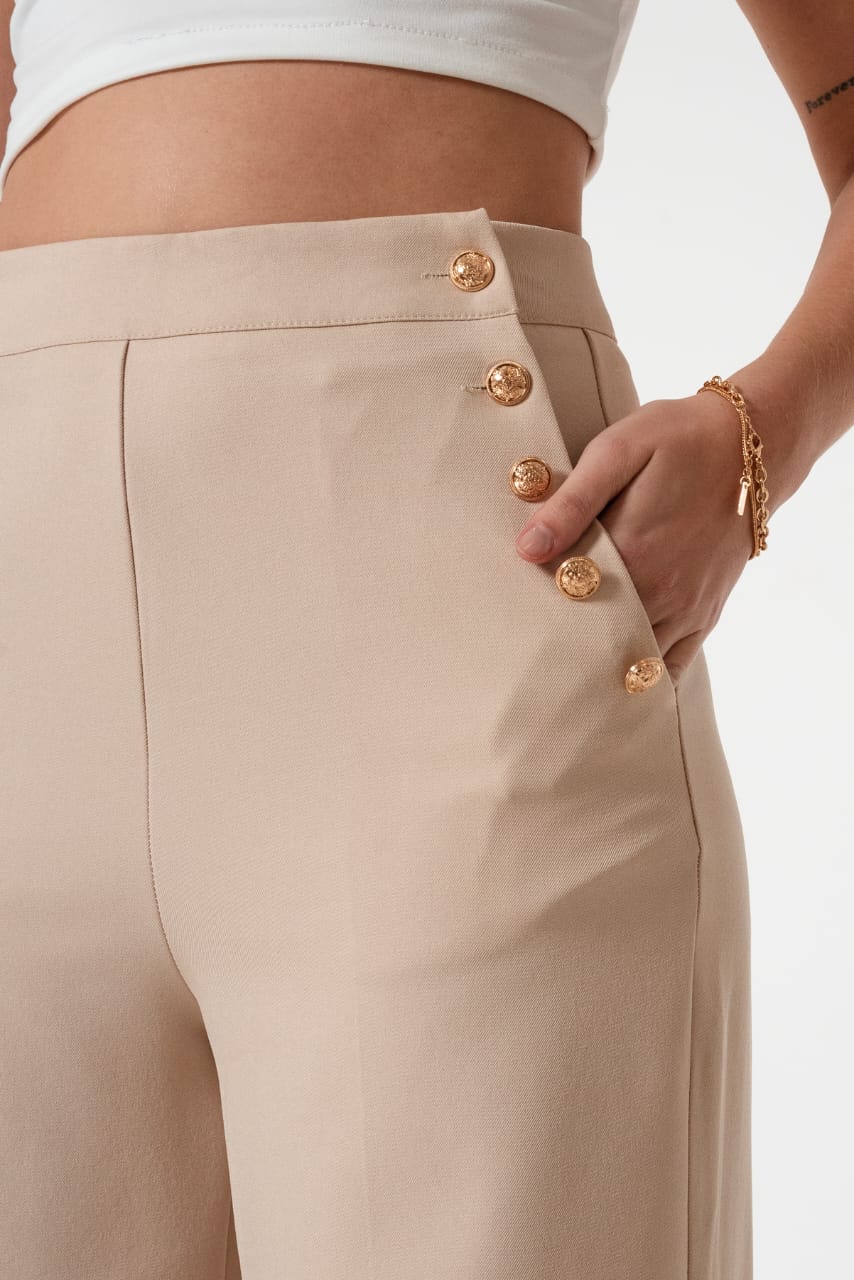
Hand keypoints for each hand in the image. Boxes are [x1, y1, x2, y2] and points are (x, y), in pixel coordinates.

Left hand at [514, 390, 755, 685]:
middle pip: (596, 642)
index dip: (534, 618)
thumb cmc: (677, 440)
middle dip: (559, 651)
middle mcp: (661, 592)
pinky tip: (611, 685)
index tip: (504, 625)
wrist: (751, 446)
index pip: (567, 606)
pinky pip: (672, 666)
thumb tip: (528, 549)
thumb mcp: (617, 452)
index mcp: (632, 553)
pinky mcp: (704, 615)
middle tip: (521, 659)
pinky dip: (641, 679)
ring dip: (596, 668)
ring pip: (632, 661)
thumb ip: (572, 503)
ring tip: (556, 674)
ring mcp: (686, 609)